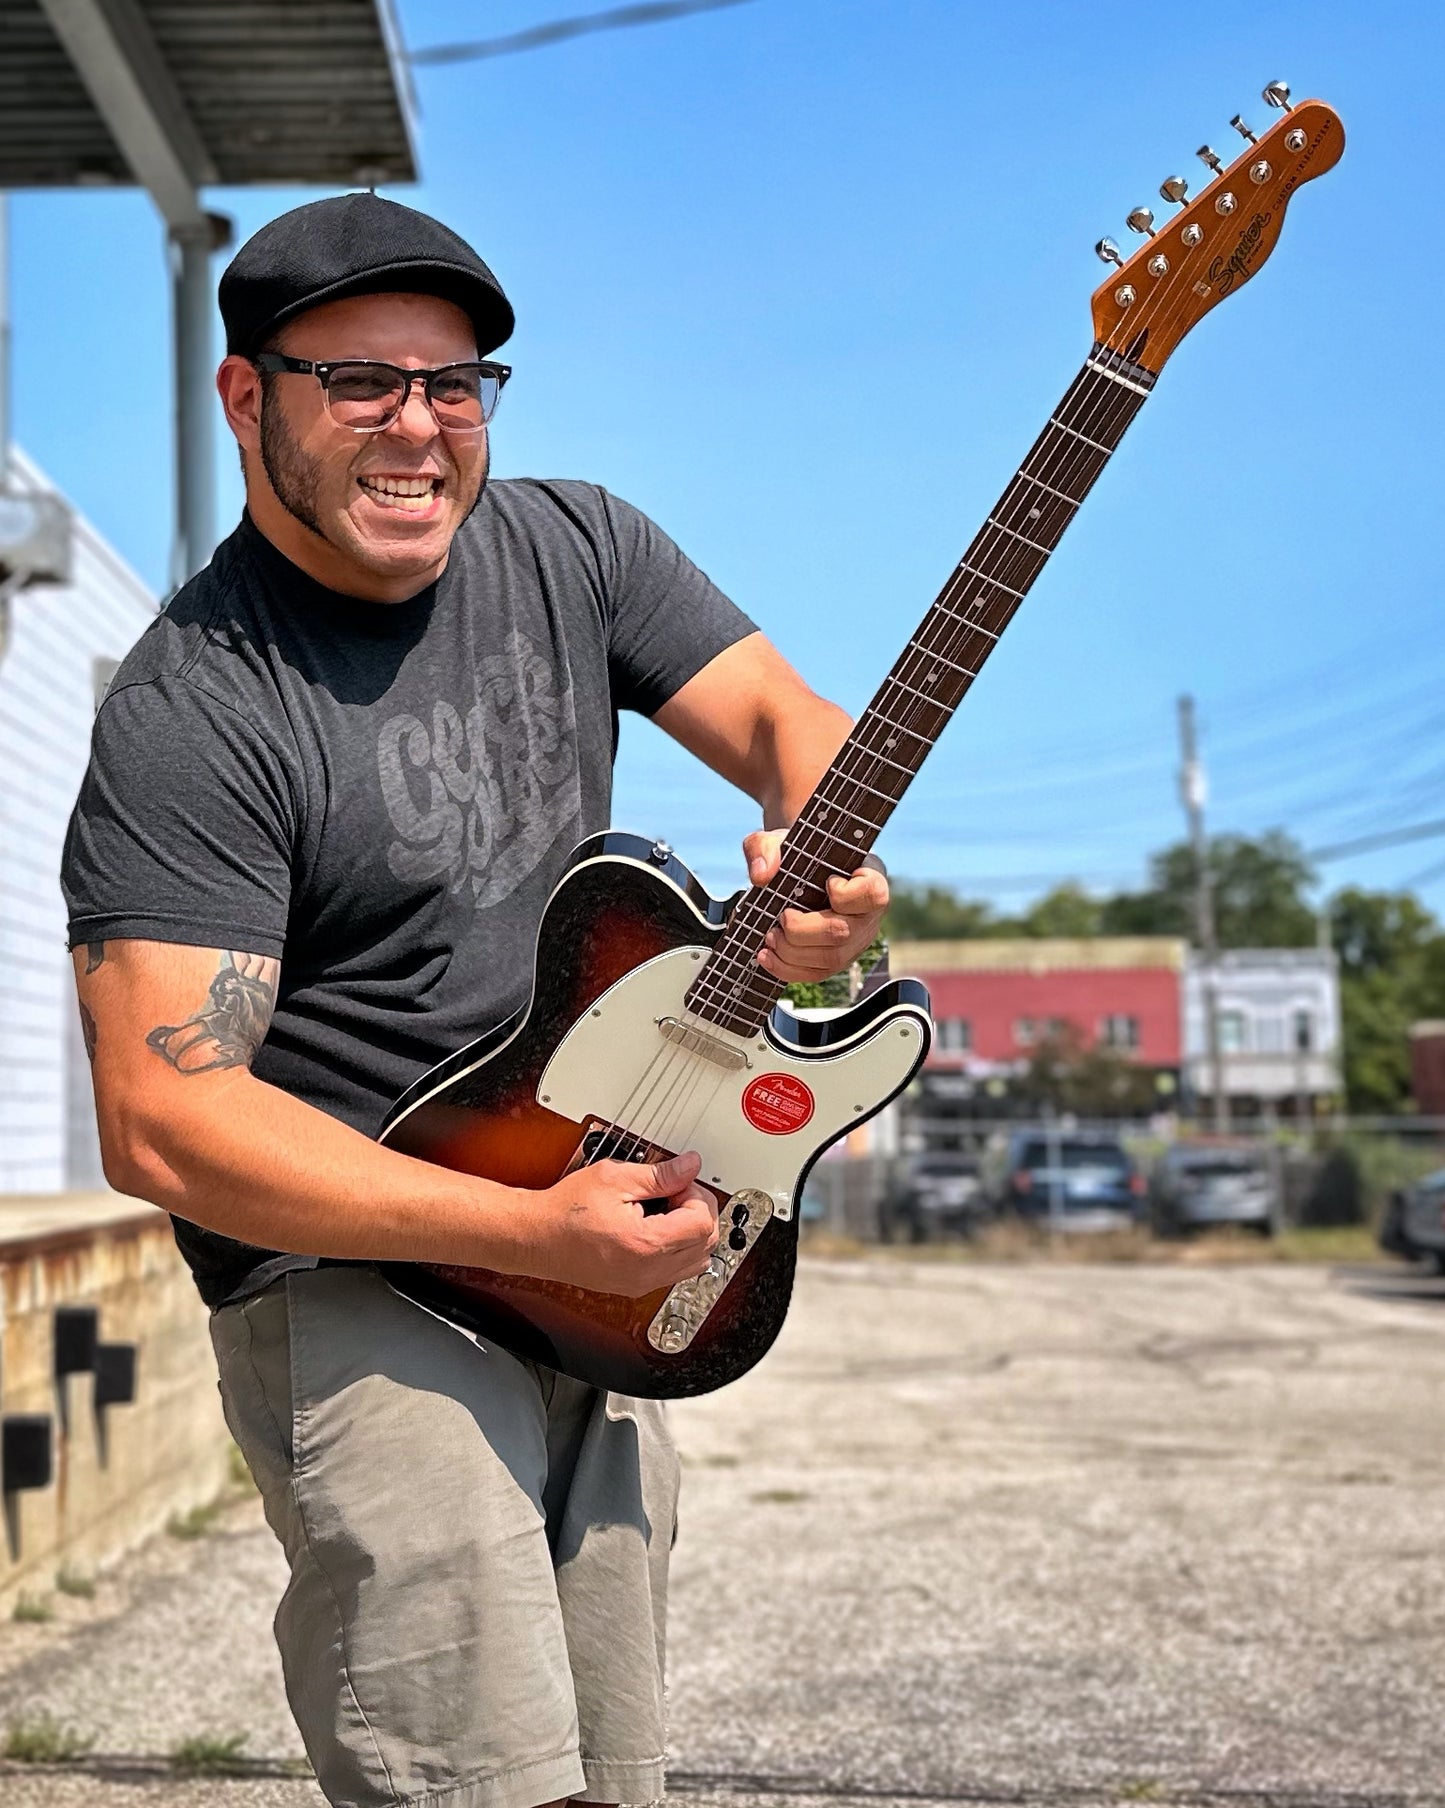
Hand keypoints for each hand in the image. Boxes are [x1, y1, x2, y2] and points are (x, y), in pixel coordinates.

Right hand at [528, 1151, 719, 1297]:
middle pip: (706, 1243)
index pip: (702, 1222)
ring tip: (665, 1211)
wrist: (536, 1238)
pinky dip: (679, 1249)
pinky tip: (656, 1228)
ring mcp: (643, 1283)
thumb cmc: (565, 1211)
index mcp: (646, 1244)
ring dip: (692, 1233)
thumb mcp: (614, 1178)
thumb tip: (689, 1166)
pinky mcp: (635, 1287)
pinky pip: (677, 1272)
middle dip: (698, 1212)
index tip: (678, 1183)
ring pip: (697, 1262)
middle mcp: (648, 1271)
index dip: (696, 1195)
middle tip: (673, 1193)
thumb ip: (659, 1174)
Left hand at [742, 828, 888, 985]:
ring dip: (792, 952)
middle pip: (843, 933)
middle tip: (782, 917)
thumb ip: (766, 848)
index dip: (846, 894)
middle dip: (802, 930)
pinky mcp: (837, 959)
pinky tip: (768, 957)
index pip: (872, 895)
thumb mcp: (779, 840)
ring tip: (771, 937)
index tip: (827, 882)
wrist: (797, 870)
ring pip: (831, 959)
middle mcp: (868, 915)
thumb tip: (762, 875)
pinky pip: (818, 974)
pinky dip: (788, 969)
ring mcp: (855, 941)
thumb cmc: (799, 854)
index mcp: (870, 879)